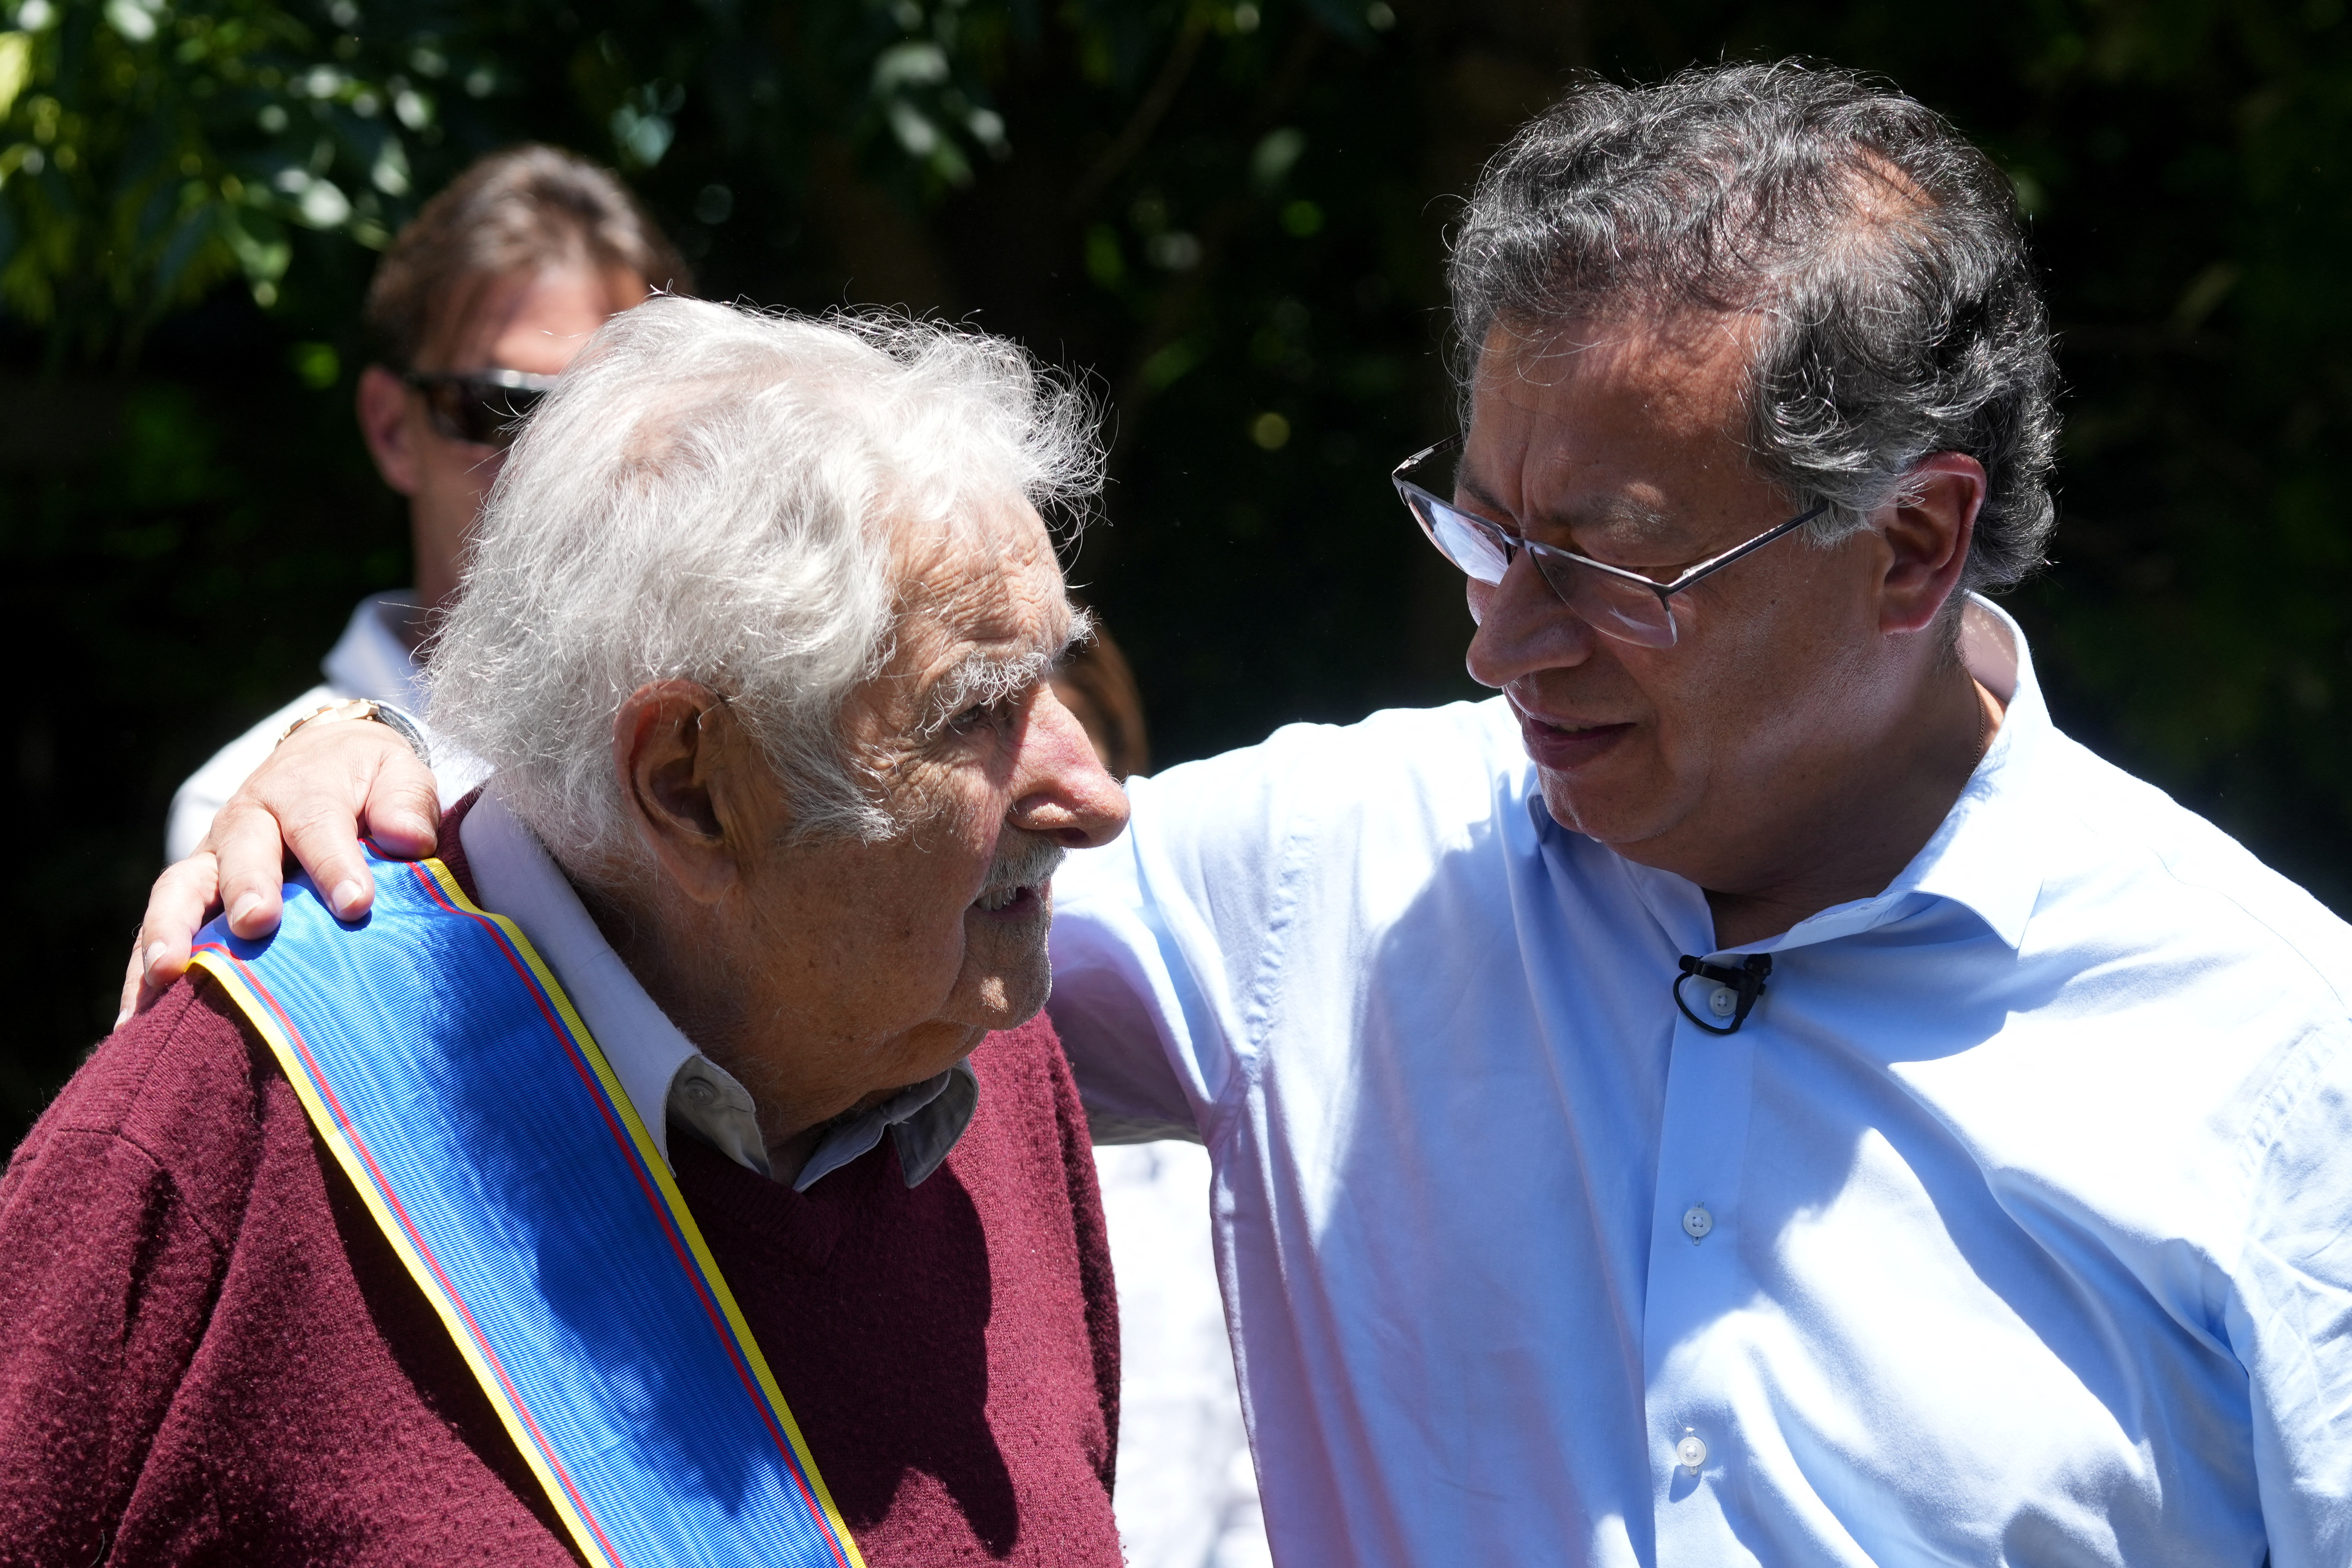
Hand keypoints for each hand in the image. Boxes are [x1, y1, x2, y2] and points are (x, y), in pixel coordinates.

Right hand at [118, 720, 441, 1023]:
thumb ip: (405, 804)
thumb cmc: (368, 781)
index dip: (334, 862)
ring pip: (182, 889)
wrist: (325, 761)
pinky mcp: (194, 895)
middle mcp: (249, 822)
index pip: (318, 825)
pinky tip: (139, 1020)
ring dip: (172, 930)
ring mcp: (213, 859)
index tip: (354, 902)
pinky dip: (144, 973)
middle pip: (242, 851)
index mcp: (303, 792)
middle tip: (256, 925)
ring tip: (169, 974)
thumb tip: (410, 840)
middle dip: (247, 887)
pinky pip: (161, 930)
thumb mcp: (397, 774)